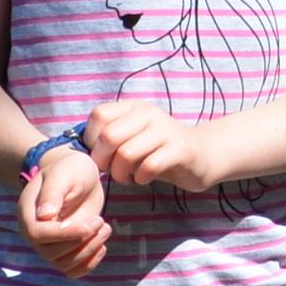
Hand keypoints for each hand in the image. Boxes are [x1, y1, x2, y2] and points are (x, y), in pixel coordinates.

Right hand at [17, 145, 111, 274]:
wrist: (78, 175)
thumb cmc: (68, 170)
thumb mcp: (63, 175)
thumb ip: (53, 193)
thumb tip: (45, 215)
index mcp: (29, 214)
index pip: (38, 234)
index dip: (63, 235)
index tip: (87, 226)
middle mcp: (36, 234)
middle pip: (51, 254)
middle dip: (80, 241)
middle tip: (100, 221)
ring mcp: (51, 244)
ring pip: (64, 265)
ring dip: (88, 251)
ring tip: (105, 228)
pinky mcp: (67, 249)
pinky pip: (73, 269)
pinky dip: (89, 263)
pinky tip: (102, 245)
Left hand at [81, 97, 219, 193]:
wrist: (204, 153)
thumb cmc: (160, 149)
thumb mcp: (135, 135)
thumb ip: (112, 137)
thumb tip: (81, 149)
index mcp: (134, 107)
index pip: (99, 115)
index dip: (91, 139)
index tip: (100, 154)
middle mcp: (149, 114)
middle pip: (110, 136)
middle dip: (103, 161)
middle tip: (110, 172)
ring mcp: (166, 130)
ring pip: (126, 153)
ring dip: (121, 173)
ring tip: (128, 177)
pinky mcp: (180, 150)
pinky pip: (149, 166)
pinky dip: (141, 178)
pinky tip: (145, 178)